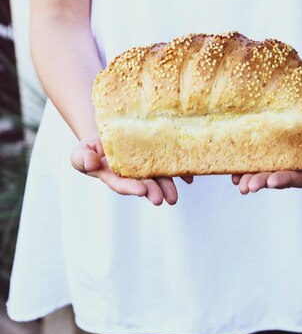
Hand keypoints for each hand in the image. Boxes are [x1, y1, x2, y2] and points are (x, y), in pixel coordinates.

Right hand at [71, 131, 192, 205]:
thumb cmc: (92, 148)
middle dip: (153, 191)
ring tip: (174, 197)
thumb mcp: (81, 152)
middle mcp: (131, 174)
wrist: (107, 133)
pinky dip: (180, 172)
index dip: (131, 187)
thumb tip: (92, 164)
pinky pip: (170, 165)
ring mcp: (145, 167)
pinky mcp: (156, 157)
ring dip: (167, 186)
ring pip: (158, 177)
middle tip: (162, 199)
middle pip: (143, 183)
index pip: (121, 183)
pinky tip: (189, 178)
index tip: (141, 190)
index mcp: (112, 175)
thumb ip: (83, 159)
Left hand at [231, 115, 301, 193]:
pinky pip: (252, 165)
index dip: (284, 180)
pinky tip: (231, 171)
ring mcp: (276, 166)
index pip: (296, 179)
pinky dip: (241, 168)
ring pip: (261, 175)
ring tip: (238, 183)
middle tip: (249, 187)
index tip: (274, 181)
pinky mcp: (265, 158)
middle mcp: (290, 172)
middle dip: (261, 182)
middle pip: (274, 179)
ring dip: (248, 179)